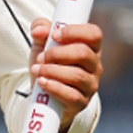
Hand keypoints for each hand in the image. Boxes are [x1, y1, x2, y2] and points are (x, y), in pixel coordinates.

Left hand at [29, 18, 102, 132]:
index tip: (54, 35)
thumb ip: (40, 29)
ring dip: (52, 71)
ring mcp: (90, 85)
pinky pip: (72, 96)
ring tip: (37, 70)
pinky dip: (54, 87)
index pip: (94, 34)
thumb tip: (38, 30)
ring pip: (77, 75)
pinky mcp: (81, 102)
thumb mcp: (42, 43)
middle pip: (83, 53)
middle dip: (57, 53)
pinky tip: (42, 82)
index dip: (74, 32)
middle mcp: (95, 66)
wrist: (43, 93)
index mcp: (90, 47)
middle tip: (42, 57)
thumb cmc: (48, 63)